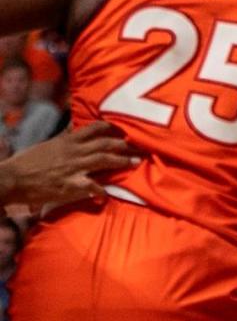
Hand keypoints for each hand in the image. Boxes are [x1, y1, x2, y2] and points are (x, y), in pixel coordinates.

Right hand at [1, 123, 135, 210]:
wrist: (12, 179)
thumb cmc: (28, 162)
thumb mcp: (48, 144)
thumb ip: (64, 136)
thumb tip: (75, 125)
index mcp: (68, 141)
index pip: (95, 128)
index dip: (112, 128)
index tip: (125, 130)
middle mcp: (74, 152)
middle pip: (105, 144)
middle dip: (124, 145)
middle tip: (140, 147)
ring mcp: (73, 168)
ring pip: (103, 160)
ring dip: (121, 161)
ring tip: (135, 162)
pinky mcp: (70, 185)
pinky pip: (92, 186)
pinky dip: (101, 191)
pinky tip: (107, 194)